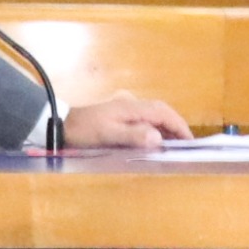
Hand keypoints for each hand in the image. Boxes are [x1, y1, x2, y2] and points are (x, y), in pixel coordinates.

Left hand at [60, 91, 191, 150]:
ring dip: (164, 127)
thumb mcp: (108, 136)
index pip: (163, 113)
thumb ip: (133, 136)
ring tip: (172, 145)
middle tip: (185, 145)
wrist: (58, 124)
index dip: (179, 126)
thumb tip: (159, 137)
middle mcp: (130, 103)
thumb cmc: (84, 132)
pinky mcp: (118, 113)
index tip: (190, 141)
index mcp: (131, 106)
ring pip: (152, 114)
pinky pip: (143, 118)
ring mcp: (124, 106)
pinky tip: (152, 139)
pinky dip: (153, 127)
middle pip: (160, 111)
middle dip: (175, 126)